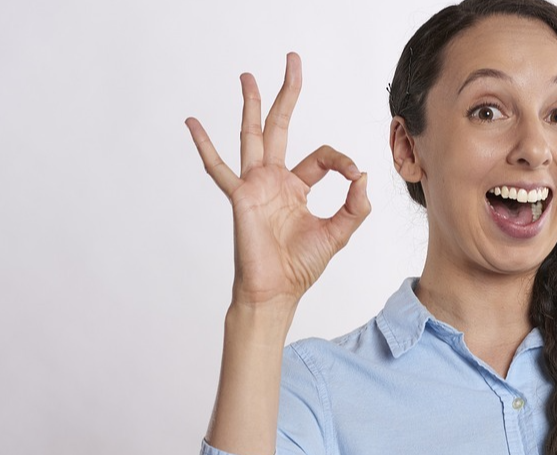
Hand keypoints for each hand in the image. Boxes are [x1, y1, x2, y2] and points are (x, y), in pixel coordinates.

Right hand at [185, 52, 370, 307]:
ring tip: (248, 76)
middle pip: (281, 127)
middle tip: (292, 62)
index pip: (321, 157)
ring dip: (251, 105)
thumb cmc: (302, 266)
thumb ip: (355, 206)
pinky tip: (193, 123)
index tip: (353, 175)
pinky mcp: (240, 197)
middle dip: (286, 94)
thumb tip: (363, 176)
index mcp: (296, 187)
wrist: (277, 290)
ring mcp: (255, 185)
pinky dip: (205, 146)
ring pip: (252, 135)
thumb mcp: (339, 233)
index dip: (341, 160)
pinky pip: (219, 168)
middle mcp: (274, 180)